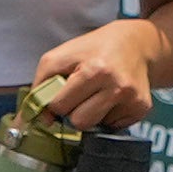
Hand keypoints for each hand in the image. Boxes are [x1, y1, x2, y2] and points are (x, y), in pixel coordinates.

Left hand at [32, 21, 164, 130]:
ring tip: (95, 96)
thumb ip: (40, 84)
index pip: (60, 106)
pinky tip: (112, 98)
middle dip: (73, 111)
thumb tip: (29, 119)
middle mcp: (117, 86)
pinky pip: (114, 127)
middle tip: (80, 93)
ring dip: (90, 115)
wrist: (136, 44)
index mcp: (94, 70)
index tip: (61, 92)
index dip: (56, 101)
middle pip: (79, 122)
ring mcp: (132, 99)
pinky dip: (108, 116)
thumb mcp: (61, 55)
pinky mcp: (142, 108)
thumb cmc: (93, 49)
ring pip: (96, 128)